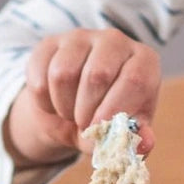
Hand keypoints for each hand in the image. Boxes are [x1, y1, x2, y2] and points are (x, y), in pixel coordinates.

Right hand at [6, 28, 160, 166]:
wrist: (72, 111)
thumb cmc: (108, 116)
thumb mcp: (124, 131)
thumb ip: (136, 138)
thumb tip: (143, 145)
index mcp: (144, 60)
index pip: (135, 79)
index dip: (116, 109)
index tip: (100, 128)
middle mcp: (115, 40)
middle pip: (98, 74)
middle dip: (86, 110)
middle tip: (85, 124)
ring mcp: (81, 37)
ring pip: (63, 73)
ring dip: (64, 106)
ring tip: (71, 113)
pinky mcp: (50, 43)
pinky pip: (39, 74)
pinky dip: (43, 101)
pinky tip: (55, 102)